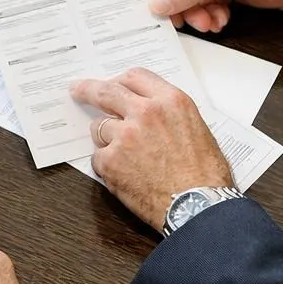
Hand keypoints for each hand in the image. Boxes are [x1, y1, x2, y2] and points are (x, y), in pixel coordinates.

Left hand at [71, 68, 232, 230]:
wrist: (199, 206)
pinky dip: (106, 167)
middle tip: (78, 91)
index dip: (120, 81)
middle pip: (106, 92)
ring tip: (125, 158)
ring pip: (99, 127)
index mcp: (170, 102)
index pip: (135, 77)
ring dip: (105, 139)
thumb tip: (148, 112)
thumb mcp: (196, 130)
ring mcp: (125, 135)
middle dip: (88, 90)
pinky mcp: (111, 161)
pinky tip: (125, 176)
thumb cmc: (204, 175)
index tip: (110, 83)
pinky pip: (98, 157)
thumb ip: (168, 114)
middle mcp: (146, 113)